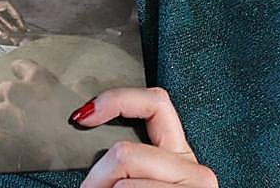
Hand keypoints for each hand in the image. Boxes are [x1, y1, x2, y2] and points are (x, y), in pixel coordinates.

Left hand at [0, 58, 87, 170]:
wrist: (70, 154)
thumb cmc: (81, 126)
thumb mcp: (85, 99)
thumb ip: (83, 86)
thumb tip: (88, 79)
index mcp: (38, 80)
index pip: (23, 67)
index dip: (20, 70)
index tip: (18, 71)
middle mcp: (17, 94)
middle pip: (2, 88)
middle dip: (0, 93)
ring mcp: (4, 115)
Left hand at [76, 87, 216, 187]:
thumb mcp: (130, 179)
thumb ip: (122, 156)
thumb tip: (84, 121)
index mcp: (178, 153)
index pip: (156, 101)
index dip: (116, 100)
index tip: (83, 117)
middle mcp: (194, 167)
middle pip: (126, 153)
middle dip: (98, 178)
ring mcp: (197, 185)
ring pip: (123, 183)